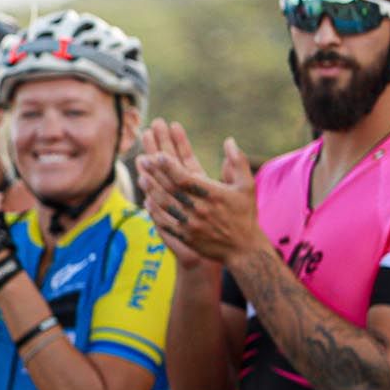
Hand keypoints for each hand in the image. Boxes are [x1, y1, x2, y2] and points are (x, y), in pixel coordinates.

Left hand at [136, 121, 259, 267]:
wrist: (242, 248)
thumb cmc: (245, 213)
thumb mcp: (247, 186)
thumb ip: (238, 162)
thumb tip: (229, 140)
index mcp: (214, 195)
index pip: (186, 179)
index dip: (170, 166)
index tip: (158, 155)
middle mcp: (200, 210)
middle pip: (171, 189)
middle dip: (156, 173)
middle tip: (144, 159)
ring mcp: (190, 224)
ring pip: (166, 205)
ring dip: (152, 190)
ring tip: (141, 176)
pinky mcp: (185, 236)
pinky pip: (165, 222)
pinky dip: (155, 211)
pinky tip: (147, 199)